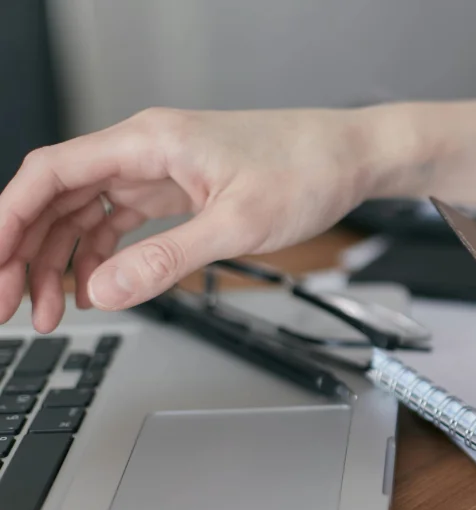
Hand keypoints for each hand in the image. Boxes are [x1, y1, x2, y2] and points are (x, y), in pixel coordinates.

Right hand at [0, 106, 404, 331]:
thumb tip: (105, 290)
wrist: (352, 157)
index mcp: (149, 141)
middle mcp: (145, 150)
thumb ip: (168, 259)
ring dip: (62, 260)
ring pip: (85, 213)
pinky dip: (101, 255)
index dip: (8, 221)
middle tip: (11, 306)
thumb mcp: (237, 224)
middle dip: (27, 251)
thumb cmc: (308, 170)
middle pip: (57, 197)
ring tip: (51, 314)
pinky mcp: (179, 190)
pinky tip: (95, 290)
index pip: (51, 174)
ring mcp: (160, 170)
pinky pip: (120, 221)